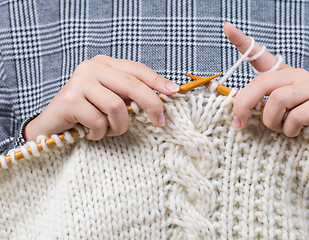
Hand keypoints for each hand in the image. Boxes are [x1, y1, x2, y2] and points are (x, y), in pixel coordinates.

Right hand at [24, 55, 179, 140]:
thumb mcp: (112, 100)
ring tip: (108, 131)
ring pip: (117, 107)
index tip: (175, 92)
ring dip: (119, 126)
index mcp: (104, 64)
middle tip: (160, 122)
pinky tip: (90, 133)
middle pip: (132, 85)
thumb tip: (164, 98)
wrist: (51, 126)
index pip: (137, 69)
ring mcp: (79, 82)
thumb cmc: (87, 114)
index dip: (157, 81)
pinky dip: (100, 134)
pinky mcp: (69, 100)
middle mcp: (91, 68)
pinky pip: (99, 122)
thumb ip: (131, 96)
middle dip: (151, 104)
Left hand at [223, 22, 308, 136]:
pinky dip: (289, 131)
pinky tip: (298, 132)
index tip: (227, 28)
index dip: (242, 42)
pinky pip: (294, 117)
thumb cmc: (294, 125)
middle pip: (260, 83)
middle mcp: (297, 76)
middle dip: (244, 105)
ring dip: (272, 123)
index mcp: (281, 76)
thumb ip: (258, 106)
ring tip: (282, 128)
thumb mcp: (272, 112)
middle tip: (238, 124)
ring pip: (276, 100)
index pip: (260, 55)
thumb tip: (236, 115)